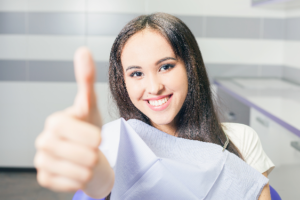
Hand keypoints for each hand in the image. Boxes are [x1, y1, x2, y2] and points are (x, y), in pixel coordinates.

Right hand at [34, 47, 103, 191]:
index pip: (76, 132)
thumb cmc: (89, 129)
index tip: (98, 137)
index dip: (91, 136)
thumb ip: (86, 79)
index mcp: (54, 122)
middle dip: (94, 152)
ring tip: (88, 159)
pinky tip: (80, 170)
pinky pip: (72, 183)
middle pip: (81, 154)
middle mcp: (43, 141)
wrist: (88, 154)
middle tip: (94, 149)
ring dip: (90, 166)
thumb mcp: (91, 106)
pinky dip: (83, 178)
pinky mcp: (45, 179)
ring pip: (79, 171)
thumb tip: (83, 50)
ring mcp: (42, 161)